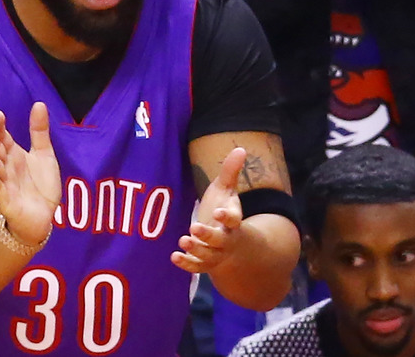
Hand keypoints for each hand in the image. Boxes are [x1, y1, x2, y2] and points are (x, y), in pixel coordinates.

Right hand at [0, 102, 61, 245]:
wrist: (43, 217)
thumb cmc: (40, 186)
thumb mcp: (44, 154)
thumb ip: (39, 131)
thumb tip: (39, 103)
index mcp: (14, 155)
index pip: (4, 137)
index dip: (0, 126)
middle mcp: (6, 167)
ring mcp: (5, 182)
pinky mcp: (6, 200)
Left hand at [171, 147, 246, 272]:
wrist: (230, 242)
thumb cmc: (224, 211)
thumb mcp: (227, 191)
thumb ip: (231, 171)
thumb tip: (240, 148)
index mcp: (233, 221)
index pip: (234, 220)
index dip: (227, 216)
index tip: (219, 212)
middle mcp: (226, 239)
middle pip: (220, 240)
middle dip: (208, 235)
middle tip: (194, 228)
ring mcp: (215, 253)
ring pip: (208, 256)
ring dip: (196, 250)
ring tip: (182, 241)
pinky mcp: (204, 263)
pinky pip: (197, 267)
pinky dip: (187, 264)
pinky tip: (174, 257)